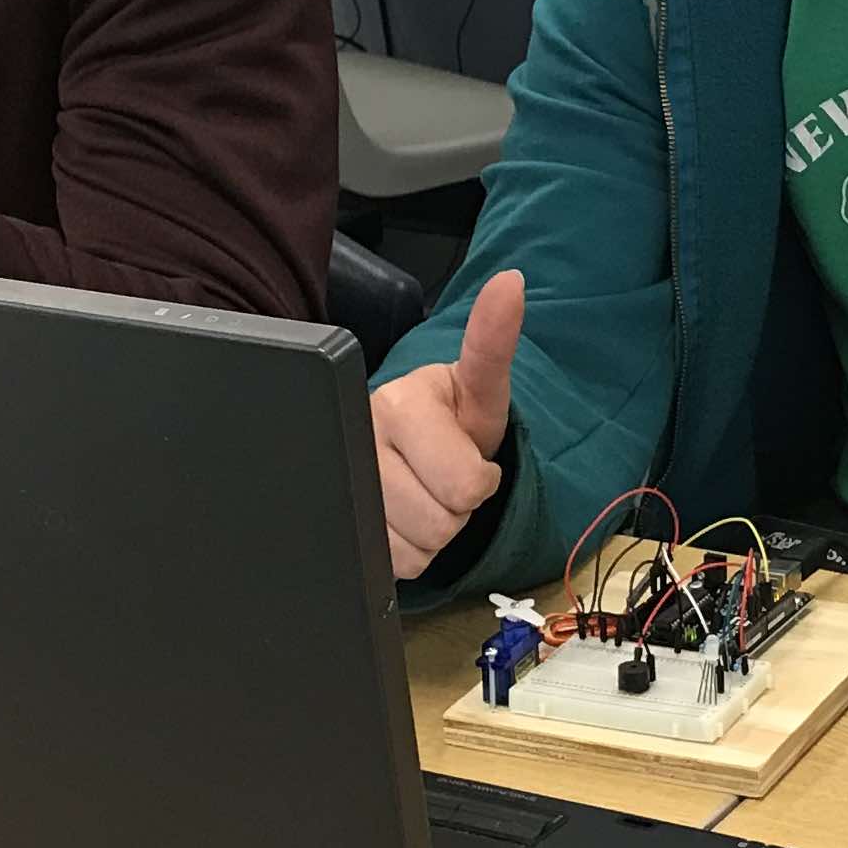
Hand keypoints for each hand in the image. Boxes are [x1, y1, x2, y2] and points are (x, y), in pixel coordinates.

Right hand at [369, 270, 521, 578]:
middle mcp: (359, 442)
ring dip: (432, 532)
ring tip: (425, 495)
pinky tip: (403, 517)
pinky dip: (407, 551)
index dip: (477, 480)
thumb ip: (493, 341)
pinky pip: (392, 565)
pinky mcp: (336, 525)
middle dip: (456, 508)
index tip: (468, 456)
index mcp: (397, 405)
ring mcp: (342, 487)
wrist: (413, 448)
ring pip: (414, 549)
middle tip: (446, 479)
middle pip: (439, 523)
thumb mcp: (479, 387)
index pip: (463, 484)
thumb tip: (511, 282)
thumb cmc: (451, 417)